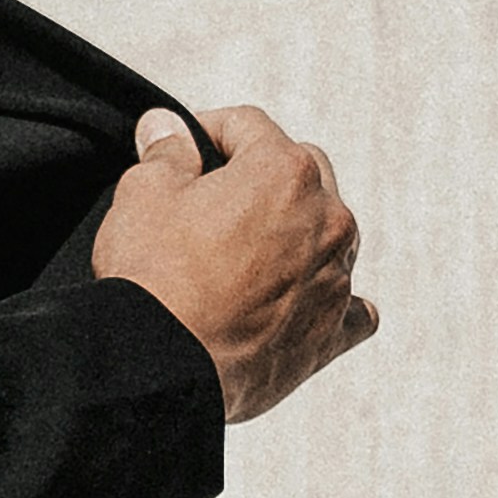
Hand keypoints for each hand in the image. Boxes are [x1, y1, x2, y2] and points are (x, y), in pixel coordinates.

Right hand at [92, 101, 373, 421]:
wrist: (162, 370)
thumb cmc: (154, 279)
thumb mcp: (144, 196)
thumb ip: (166, 153)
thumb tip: (168, 129)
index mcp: (285, 172)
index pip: (248, 127)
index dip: (208, 130)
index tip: (183, 149)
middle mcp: (327, 218)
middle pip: (303, 172)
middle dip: (262, 174)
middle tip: (216, 196)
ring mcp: (337, 277)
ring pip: (331, 233)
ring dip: (298, 231)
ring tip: (250, 251)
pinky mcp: (333, 332)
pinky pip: (352, 305)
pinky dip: (330, 296)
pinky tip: (305, 299)